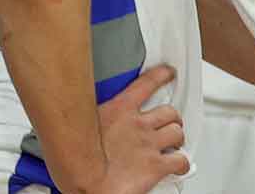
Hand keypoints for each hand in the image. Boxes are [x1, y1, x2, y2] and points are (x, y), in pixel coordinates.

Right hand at [85, 65, 190, 193]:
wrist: (83, 183)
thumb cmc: (72, 159)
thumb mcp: (77, 128)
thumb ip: (87, 120)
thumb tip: (78, 120)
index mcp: (117, 111)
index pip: (146, 84)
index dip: (160, 76)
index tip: (168, 73)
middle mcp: (137, 125)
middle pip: (168, 112)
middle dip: (170, 117)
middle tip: (167, 124)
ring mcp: (149, 144)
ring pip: (177, 132)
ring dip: (177, 137)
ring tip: (173, 143)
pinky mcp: (156, 165)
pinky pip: (180, 160)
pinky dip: (182, 164)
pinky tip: (179, 166)